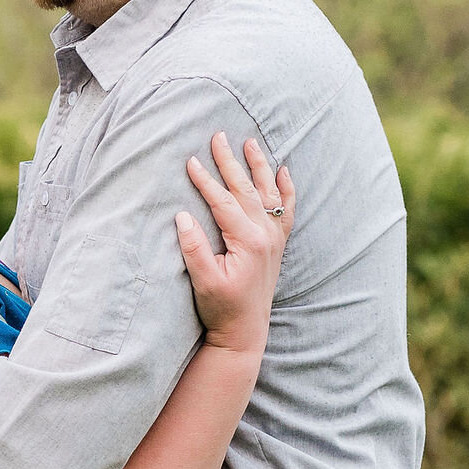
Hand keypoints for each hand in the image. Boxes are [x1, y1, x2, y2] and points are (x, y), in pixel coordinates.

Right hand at [176, 134, 291, 354]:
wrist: (245, 332)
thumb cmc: (221, 309)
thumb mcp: (203, 281)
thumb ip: (194, 249)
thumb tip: (182, 217)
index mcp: (249, 242)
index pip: (224, 202)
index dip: (205, 181)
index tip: (190, 161)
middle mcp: (266, 235)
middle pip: (246, 189)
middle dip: (230, 162)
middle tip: (218, 136)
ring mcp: (275, 238)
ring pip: (268, 192)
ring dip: (258, 166)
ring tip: (250, 142)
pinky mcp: (277, 244)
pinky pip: (286, 209)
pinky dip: (286, 188)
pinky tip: (283, 170)